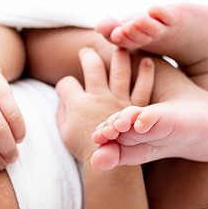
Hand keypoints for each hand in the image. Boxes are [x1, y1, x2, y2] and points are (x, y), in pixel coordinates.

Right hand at [55, 47, 153, 165]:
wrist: (110, 163)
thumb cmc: (84, 149)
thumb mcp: (63, 131)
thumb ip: (61, 111)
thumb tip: (63, 97)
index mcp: (78, 103)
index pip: (66, 83)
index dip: (64, 84)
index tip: (66, 89)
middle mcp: (98, 96)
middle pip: (92, 65)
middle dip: (87, 55)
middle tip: (86, 51)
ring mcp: (119, 99)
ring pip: (119, 68)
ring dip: (118, 54)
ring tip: (120, 44)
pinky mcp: (136, 106)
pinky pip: (143, 85)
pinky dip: (146, 72)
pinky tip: (146, 61)